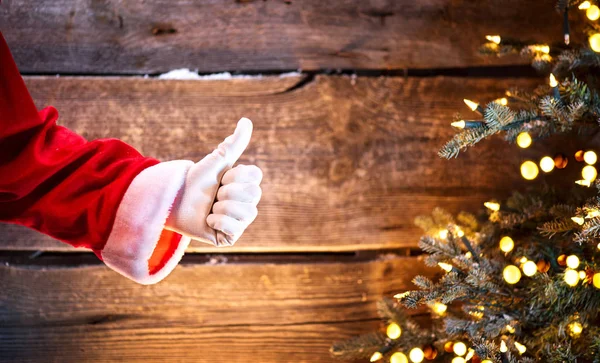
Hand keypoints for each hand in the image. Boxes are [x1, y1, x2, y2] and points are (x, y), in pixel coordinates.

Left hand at [165, 118, 262, 245]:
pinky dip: (218, 221)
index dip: (236, 175)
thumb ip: (234, 144)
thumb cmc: (195, 180)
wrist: (173, 200)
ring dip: (222, 207)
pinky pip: (235, 229)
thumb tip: (246, 121)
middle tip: (213, 194)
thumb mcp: (217, 161)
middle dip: (227, 191)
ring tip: (210, 208)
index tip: (221, 177)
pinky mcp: (229, 237)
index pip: (256, 177)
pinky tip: (208, 220)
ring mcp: (239, 222)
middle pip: (253, 194)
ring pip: (246, 212)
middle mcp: (246, 204)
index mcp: (246, 186)